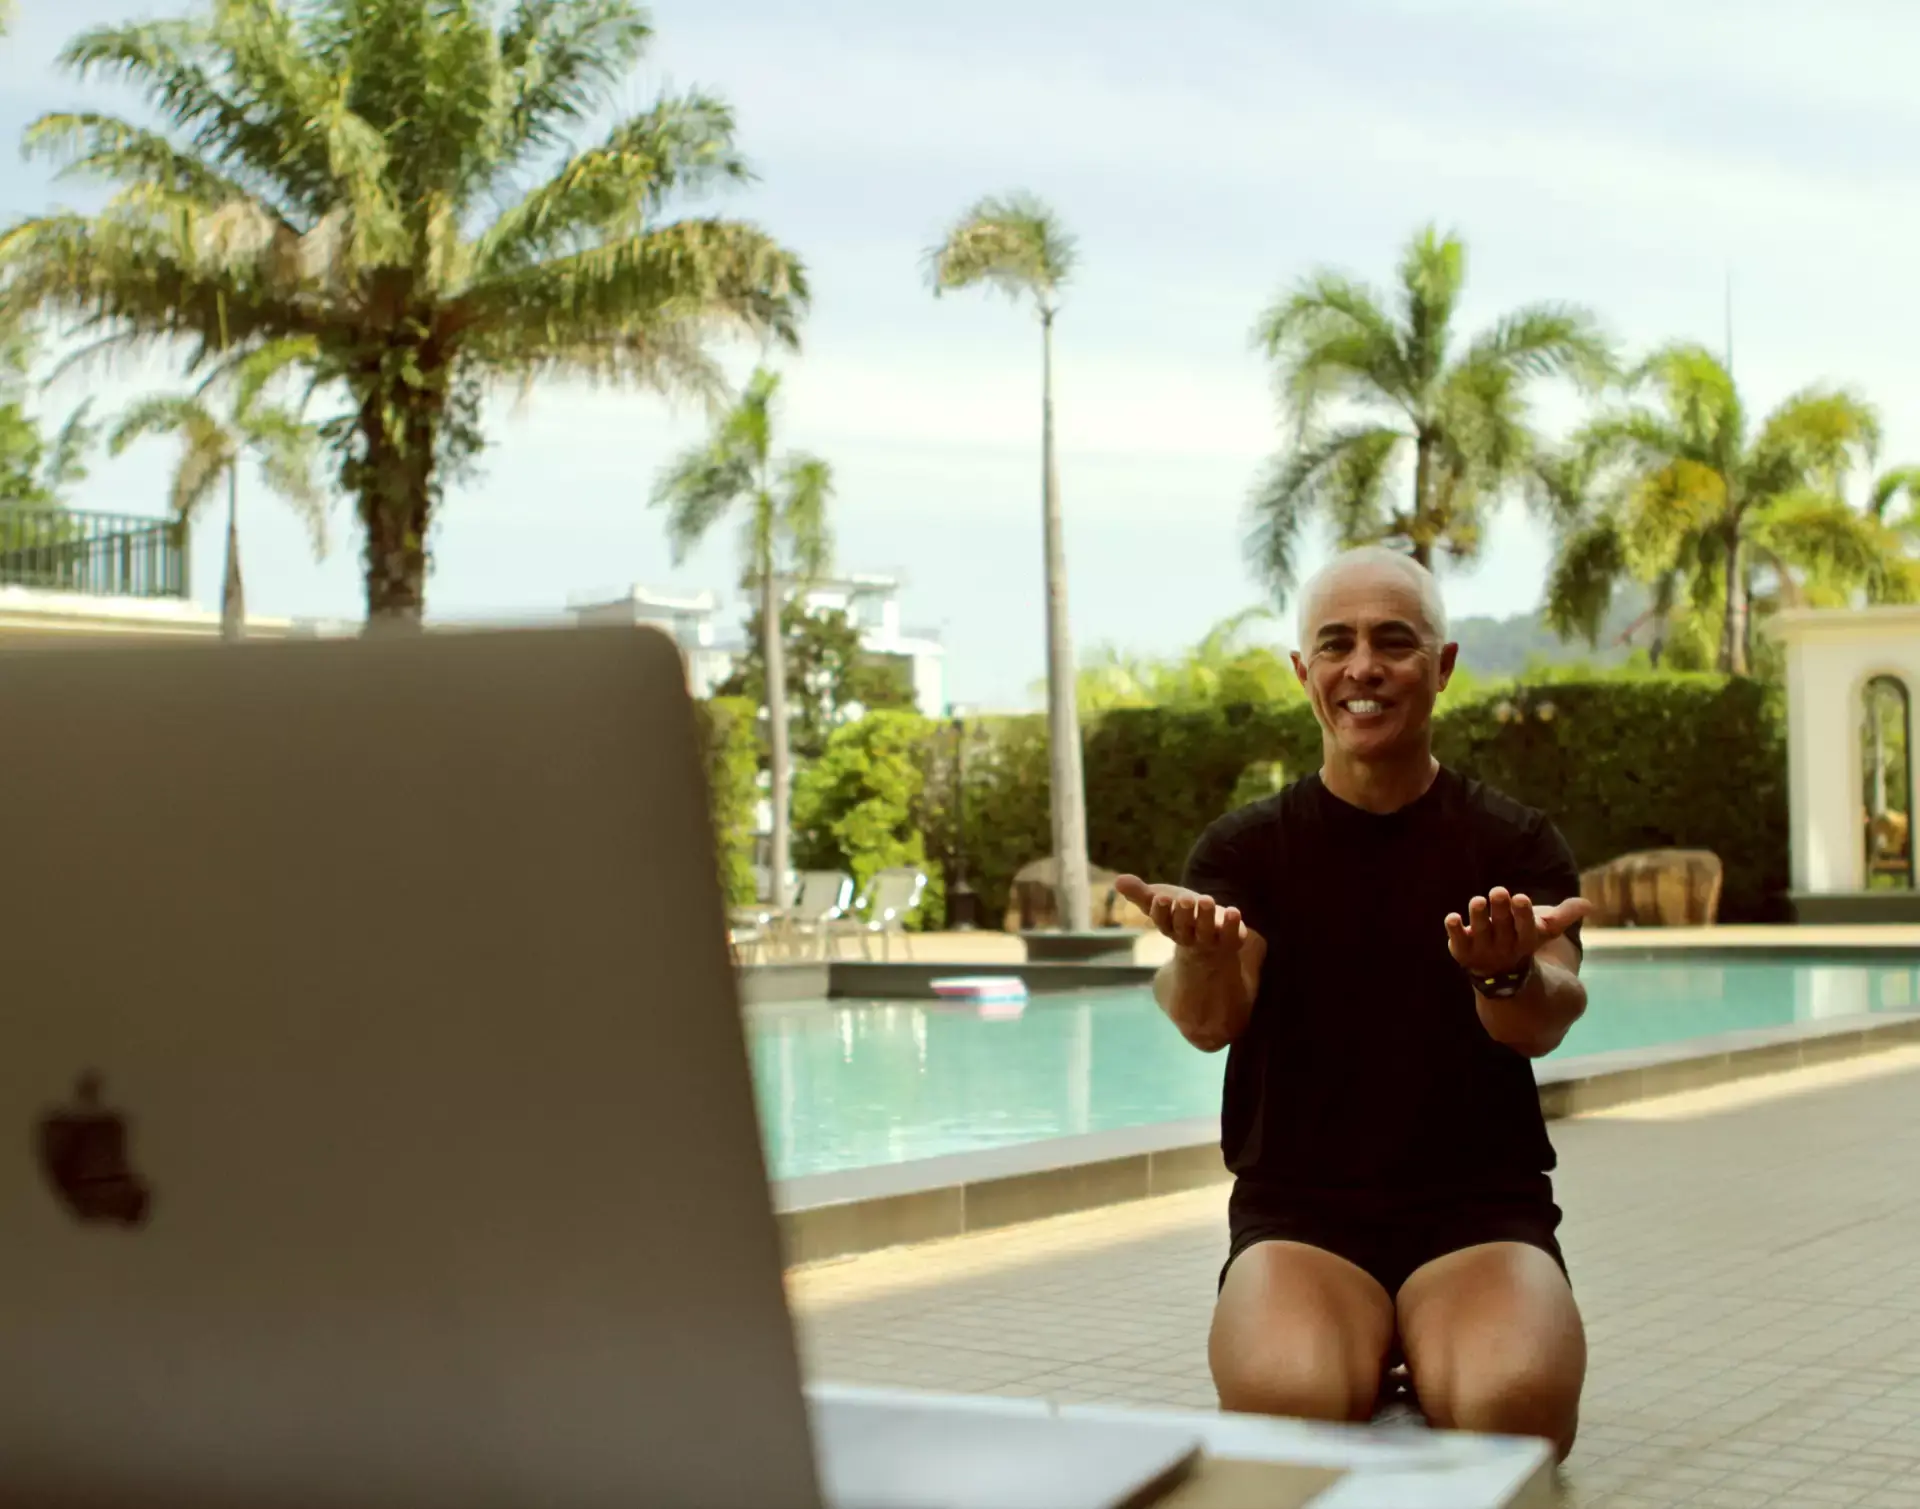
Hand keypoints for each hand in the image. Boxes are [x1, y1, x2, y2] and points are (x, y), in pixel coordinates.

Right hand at [1115, 874, 1246, 959]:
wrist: (1210, 940)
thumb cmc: (1181, 917)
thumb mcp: (1162, 901)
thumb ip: (1141, 893)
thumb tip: (1118, 880)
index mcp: (1170, 928)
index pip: (1162, 922)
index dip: (1161, 911)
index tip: (1160, 898)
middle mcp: (1188, 937)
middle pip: (1183, 928)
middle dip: (1183, 914)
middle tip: (1183, 898)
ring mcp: (1210, 941)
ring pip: (1205, 932)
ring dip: (1205, 917)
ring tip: (1205, 900)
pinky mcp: (1230, 941)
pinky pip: (1230, 936)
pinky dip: (1231, 925)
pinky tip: (1233, 911)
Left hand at [1445, 887, 1592, 976]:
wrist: (1498, 972)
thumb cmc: (1522, 940)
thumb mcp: (1544, 929)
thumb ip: (1565, 915)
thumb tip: (1589, 905)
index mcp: (1524, 940)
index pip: (1525, 928)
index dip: (1522, 914)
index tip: (1520, 897)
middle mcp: (1503, 946)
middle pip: (1502, 927)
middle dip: (1501, 910)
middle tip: (1499, 891)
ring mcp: (1482, 949)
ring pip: (1480, 932)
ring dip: (1478, 916)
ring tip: (1478, 901)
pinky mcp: (1462, 950)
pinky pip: (1457, 941)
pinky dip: (1453, 931)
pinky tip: (1451, 918)